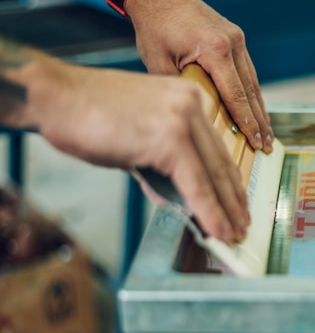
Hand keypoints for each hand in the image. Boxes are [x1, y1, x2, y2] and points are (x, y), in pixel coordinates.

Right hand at [17, 54, 248, 243]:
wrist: (56, 97)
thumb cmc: (90, 116)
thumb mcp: (142, 137)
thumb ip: (167, 162)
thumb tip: (184, 196)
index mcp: (189, 98)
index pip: (217, 149)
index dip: (229, 182)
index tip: (237, 204)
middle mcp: (193, 104)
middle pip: (222, 163)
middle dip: (234, 200)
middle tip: (241, 225)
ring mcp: (183, 120)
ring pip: (214, 176)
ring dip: (226, 211)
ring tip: (233, 234)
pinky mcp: (170, 139)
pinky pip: (196, 184)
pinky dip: (208, 211)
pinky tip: (216, 230)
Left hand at [125, 0, 273, 153]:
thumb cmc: (155, 26)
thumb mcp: (159, 63)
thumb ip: (180, 92)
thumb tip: (193, 119)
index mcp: (215, 49)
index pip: (237, 96)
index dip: (248, 123)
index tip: (256, 142)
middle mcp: (232, 43)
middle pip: (251, 91)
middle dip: (260, 122)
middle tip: (267, 146)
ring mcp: (237, 39)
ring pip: (254, 82)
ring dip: (260, 109)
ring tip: (266, 133)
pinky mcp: (235, 38)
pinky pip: (248, 71)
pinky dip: (252, 93)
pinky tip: (256, 110)